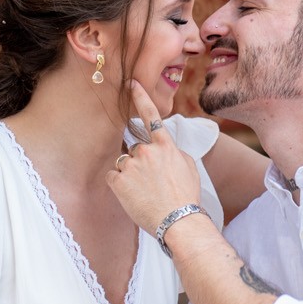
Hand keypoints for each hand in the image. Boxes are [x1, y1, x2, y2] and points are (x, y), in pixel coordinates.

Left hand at [107, 82, 205, 235]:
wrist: (178, 220)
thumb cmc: (186, 197)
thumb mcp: (189, 167)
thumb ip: (174, 152)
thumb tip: (164, 149)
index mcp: (165, 146)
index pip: (151, 116)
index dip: (141, 97)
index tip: (131, 83)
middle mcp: (146, 151)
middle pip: (135, 149)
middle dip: (139, 162)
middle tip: (151, 183)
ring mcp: (131, 165)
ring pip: (124, 163)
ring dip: (130, 174)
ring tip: (144, 192)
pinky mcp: (118, 181)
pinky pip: (113, 177)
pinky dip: (119, 185)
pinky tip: (133, 196)